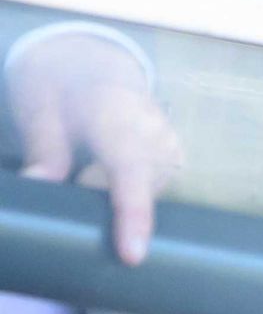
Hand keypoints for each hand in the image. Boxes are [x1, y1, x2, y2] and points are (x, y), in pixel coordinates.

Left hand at [6, 34, 181, 264]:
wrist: (88, 58)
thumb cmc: (60, 84)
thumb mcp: (39, 109)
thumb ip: (45, 150)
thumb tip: (41, 189)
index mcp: (116, 110)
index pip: (130, 168)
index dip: (133, 213)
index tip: (133, 255)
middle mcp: (154, 125)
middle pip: (141, 186)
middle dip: (106, 200)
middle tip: (73, 175)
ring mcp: (168, 138)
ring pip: (148, 189)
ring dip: (114, 193)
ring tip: (85, 165)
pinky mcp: (173, 150)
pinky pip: (153, 185)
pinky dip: (126, 189)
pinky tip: (101, 168)